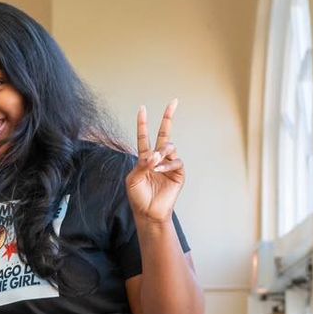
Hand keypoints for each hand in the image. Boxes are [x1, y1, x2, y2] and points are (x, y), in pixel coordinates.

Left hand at [126, 99, 183, 222]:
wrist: (148, 212)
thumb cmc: (138, 196)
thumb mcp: (133, 178)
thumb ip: (142, 164)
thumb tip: (155, 154)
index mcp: (144, 158)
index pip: (144, 136)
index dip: (142, 123)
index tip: (142, 108)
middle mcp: (158, 158)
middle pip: (165, 133)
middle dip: (168, 117)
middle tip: (173, 102)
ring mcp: (169, 164)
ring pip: (170, 147)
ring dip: (161, 153)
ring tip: (154, 163)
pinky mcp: (179, 172)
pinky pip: (176, 161)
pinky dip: (166, 165)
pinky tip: (159, 170)